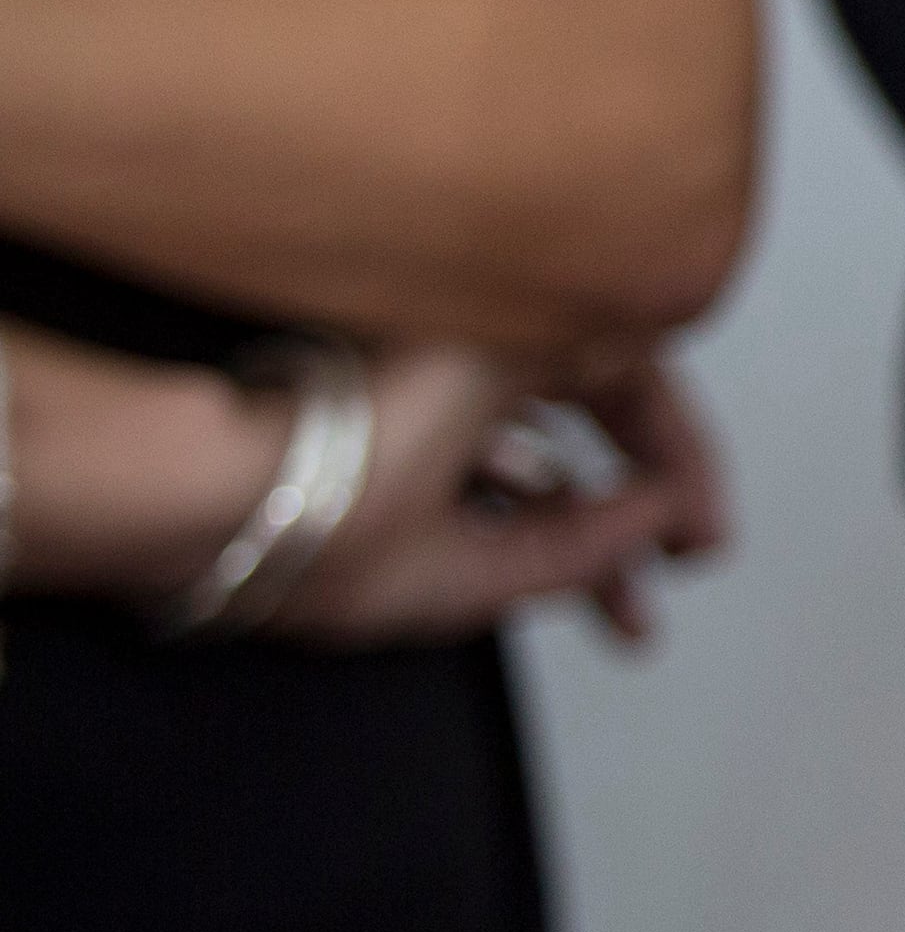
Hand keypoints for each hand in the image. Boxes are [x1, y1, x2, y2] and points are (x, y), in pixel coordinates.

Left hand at [264, 341, 725, 647]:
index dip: (686, 471)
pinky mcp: (378, 394)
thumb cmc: (297, 518)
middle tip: (678, 559)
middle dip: (646, 492)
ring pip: (540, 426)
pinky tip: (536, 556)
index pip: (640, 387)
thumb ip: (581, 544)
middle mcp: (466, 336)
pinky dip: (519, 489)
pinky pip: (479, 430)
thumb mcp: (466, 567)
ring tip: (612, 596)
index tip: (700, 536)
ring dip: (585, 507)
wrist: (176, 509)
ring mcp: (420, 362)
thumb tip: (653, 526)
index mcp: (507, 347)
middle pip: (599, 402)